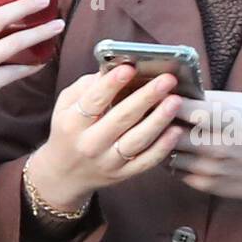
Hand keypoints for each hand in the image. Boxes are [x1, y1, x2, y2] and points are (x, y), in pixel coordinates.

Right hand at [27, 63, 186, 211]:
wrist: (66, 173)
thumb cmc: (68, 131)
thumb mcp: (65, 105)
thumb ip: (86, 86)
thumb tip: (114, 69)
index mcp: (73, 123)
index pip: (94, 100)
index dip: (112, 83)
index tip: (130, 67)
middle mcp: (90, 144)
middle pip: (121, 118)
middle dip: (146, 96)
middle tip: (167, 80)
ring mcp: (108, 162)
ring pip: (137, 140)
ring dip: (159, 119)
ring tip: (175, 101)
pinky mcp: (123, 174)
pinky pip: (146, 161)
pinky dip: (163, 146)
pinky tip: (176, 130)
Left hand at [169, 91, 241, 205]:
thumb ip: (212, 99)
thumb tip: (181, 92)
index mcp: (229, 120)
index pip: (183, 108)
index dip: (166, 100)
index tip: (158, 94)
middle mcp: (218, 146)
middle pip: (169, 131)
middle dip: (159, 121)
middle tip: (153, 113)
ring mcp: (212, 168)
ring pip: (168, 153)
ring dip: (163, 142)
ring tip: (164, 131)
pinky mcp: (209, 186)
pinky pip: (176, 172)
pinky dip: (172, 160)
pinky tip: (177, 150)